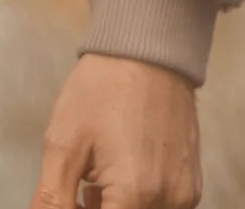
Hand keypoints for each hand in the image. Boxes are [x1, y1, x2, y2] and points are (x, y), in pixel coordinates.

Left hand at [29, 52, 202, 208]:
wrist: (146, 52)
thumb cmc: (102, 90)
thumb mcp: (63, 142)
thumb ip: (53, 197)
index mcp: (134, 196)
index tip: (74, 196)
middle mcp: (168, 202)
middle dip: (99, 207)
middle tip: (82, 186)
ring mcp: (184, 195)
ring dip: (117, 206)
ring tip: (98, 174)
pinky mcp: (191, 185)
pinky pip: (161, 206)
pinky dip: (138, 199)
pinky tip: (121, 169)